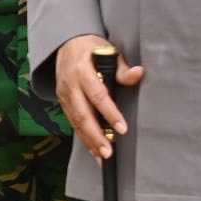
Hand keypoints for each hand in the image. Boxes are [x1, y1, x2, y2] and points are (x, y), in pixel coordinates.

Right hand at [55, 35, 143, 160]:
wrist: (65, 44)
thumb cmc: (90, 48)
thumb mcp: (107, 51)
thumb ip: (122, 67)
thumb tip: (138, 73)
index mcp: (81, 69)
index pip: (97, 95)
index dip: (110, 113)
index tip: (122, 129)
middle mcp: (70, 84)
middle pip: (82, 113)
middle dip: (95, 135)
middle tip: (109, 151)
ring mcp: (64, 94)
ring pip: (75, 121)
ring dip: (89, 140)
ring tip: (102, 156)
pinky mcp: (63, 102)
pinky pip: (72, 122)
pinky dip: (83, 137)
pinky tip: (93, 149)